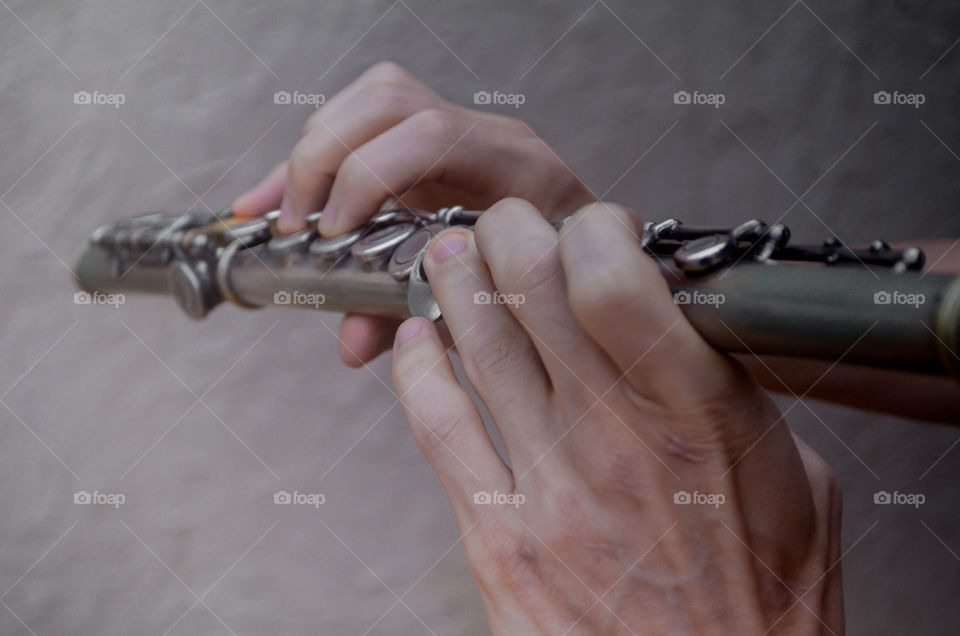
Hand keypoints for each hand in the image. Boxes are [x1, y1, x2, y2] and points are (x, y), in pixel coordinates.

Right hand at [232, 61, 591, 366]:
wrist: (584, 267)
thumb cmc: (552, 286)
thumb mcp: (496, 310)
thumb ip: (424, 321)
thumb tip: (349, 345)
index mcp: (517, 168)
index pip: (432, 136)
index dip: (370, 176)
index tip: (332, 232)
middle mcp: (486, 138)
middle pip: (390, 101)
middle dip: (325, 159)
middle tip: (299, 226)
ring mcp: (458, 133)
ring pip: (372, 101)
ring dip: (313, 152)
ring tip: (284, 212)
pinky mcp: (427, 144)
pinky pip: (364, 125)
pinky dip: (312, 161)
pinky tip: (277, 196)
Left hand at [391, 200, 842, 633]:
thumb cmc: (760, 599)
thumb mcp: (796, 481)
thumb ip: (740, 399)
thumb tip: (696, 337)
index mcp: (698, 414)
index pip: (613, 281)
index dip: (591, 232)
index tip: (592, 229)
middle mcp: (613, 438)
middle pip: (528, 292)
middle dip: (507, 234)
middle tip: (505, 225)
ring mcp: (547, 485)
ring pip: (476, 344)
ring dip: (454, 283)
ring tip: (451, 259)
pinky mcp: (498, 533)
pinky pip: (436, 426)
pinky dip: (418, 368)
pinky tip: (419, 342)